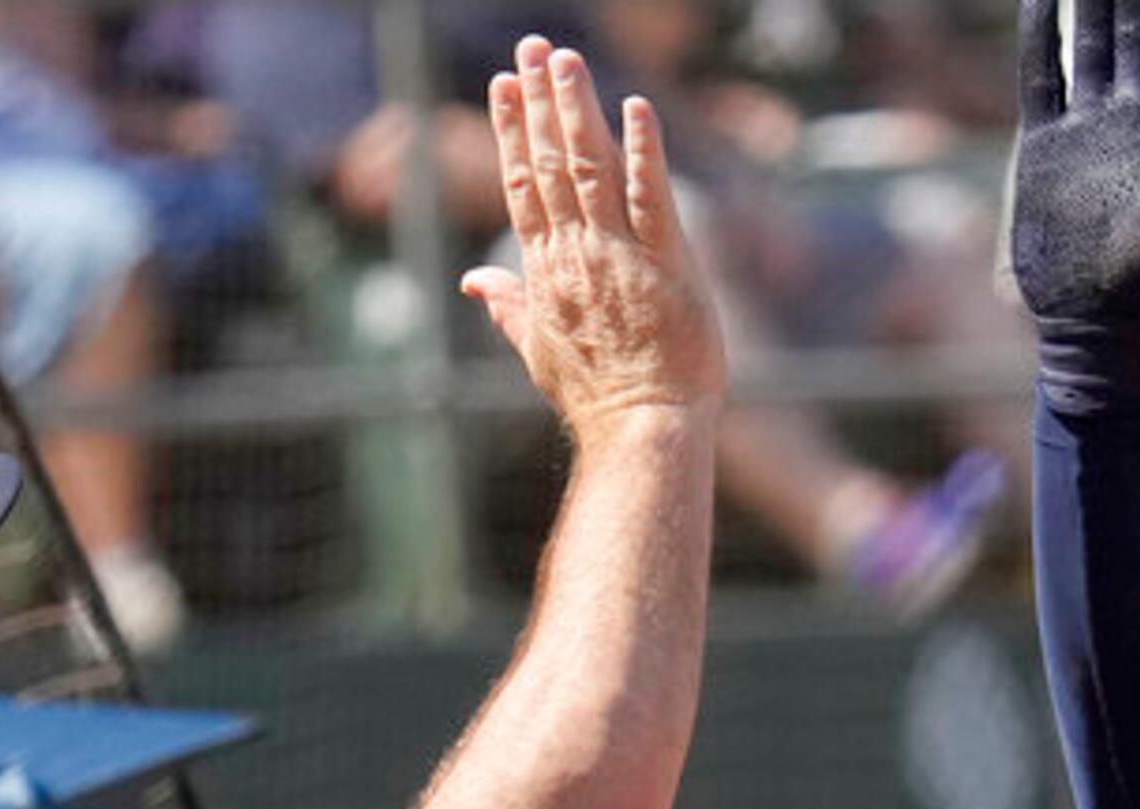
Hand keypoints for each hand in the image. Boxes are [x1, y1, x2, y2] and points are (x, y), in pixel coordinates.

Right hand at [458, 38, 725, 429]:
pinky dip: (643, 152)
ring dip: (578, 109)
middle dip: (540, 102)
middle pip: (551, 164)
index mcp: (544, 269)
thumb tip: (472, 283)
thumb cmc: (598, 395)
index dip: (513, 131)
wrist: (641, 429)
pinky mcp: (666, 264)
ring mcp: (619, 256)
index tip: (505, 85)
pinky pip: (652, 198)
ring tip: (565, 60)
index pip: (523, 185)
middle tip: (532, 48)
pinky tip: (635, 109)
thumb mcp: (537, 348)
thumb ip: (507, 306)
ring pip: (591, 169)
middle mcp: (575, 254)